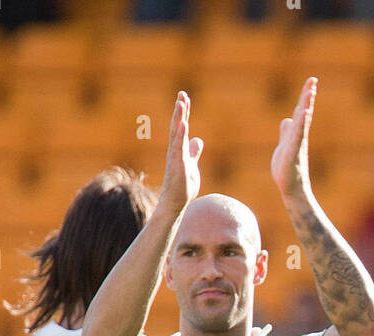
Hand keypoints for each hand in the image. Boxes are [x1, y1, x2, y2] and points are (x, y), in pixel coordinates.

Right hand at [161, 91, 202, 212]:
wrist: (176, 202)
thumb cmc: (183, 186)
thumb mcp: (192, 165)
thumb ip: (194, 152)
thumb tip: (198, 140)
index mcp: (180, 149)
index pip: (181, 127)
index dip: (183, 112)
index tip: (184, 97)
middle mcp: (176, 150)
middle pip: (177, 126)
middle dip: (180, 110)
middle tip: (182, 94)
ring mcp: (176, 157)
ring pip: (177, 134)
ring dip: (179, 118)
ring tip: (181, 104)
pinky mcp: (178, 165)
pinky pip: (179, 148)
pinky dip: (181, 135)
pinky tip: (183, 124)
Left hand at [272, 76, 316, 200]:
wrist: (290, 188)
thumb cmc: (287, 170)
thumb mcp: (284, 145)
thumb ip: (286, 132)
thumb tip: (287, 119)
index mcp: (297, 133)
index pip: (302, 111)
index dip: (305, 96)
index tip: (311, 82)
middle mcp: (299, 136)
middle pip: (304, 111)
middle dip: (308, 96)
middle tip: (313, 80)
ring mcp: (297, 143)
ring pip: (302, 121)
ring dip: (306, 106)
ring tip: (310, 92)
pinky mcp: (293, 151)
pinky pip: (298, 135)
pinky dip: (302, 123)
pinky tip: (304, 113)